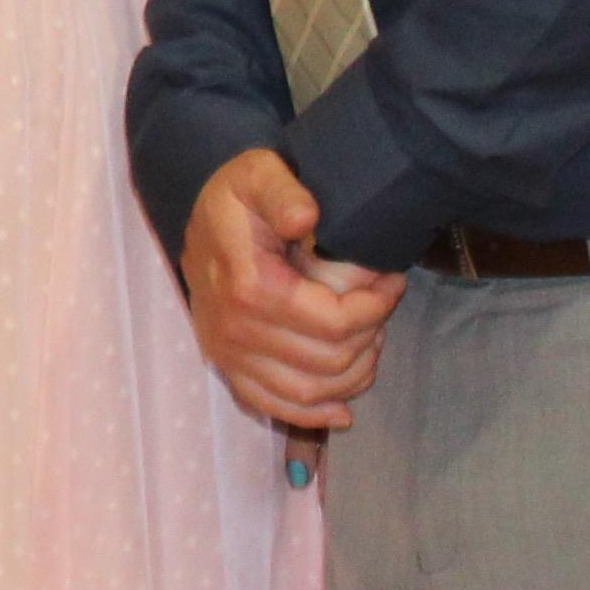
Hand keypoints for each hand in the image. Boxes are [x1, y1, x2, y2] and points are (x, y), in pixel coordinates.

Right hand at [179, 148, 398, 435]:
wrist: (198, 219)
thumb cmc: (237, 197)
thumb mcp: (259, 174)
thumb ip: (283, 192)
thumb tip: (305, 219)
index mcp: (249, 288)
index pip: (334, 324)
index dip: (375, 308)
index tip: (391, 281)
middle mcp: (234, 332)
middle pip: (329, 362)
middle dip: (370, 336)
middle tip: (382, 306)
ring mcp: (228, 355)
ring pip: (309, 393)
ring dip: (352, 375)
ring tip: (370, 340)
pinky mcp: (226, 368)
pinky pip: (273, 407)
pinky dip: (312, 415)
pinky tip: (342, 409)